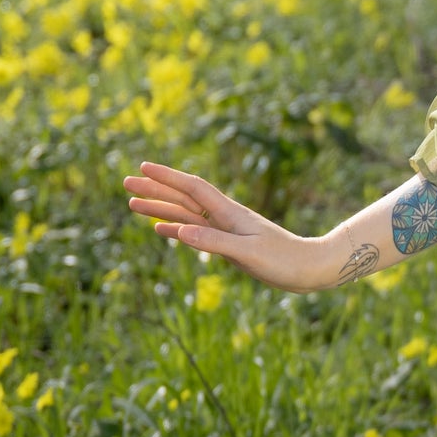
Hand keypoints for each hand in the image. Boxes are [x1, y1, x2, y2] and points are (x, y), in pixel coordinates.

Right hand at [124, 160, 335, 292]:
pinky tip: (161, 228)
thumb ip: (213, 242)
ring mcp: (227, 229)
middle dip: (155, 189)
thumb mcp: (247, 253)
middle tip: (125, 183)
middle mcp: (225, 217)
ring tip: (132, 203)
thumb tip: (178, 231)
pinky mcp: (230, 244)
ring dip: (160, 208)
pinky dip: (176, 228)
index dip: (167, 177)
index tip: (143, 167)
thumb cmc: (284, 260)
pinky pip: (196, 232)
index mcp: (229, 213)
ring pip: (186, 214)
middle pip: (184, 198)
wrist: (310, 269)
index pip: (192, 188)